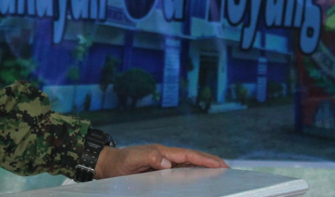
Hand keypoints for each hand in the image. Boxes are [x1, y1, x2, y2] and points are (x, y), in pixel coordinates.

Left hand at [94, 144, 228, 178]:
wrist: (106, 164)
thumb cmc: (118, 162)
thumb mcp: (132, 160)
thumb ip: (149, 158)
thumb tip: (168, 163)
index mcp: (162, 152)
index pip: (188, 155)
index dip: (204, 159)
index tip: (221, 164)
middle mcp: (165, 157)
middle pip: (192, 158)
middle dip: (209, 162)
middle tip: (227, 169)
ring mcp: (163, 164)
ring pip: (188, 165)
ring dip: (203, 168)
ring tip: (219, 174)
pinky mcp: (159, 171)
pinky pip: (179, 172)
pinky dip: (191, 174)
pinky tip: (198, 181)